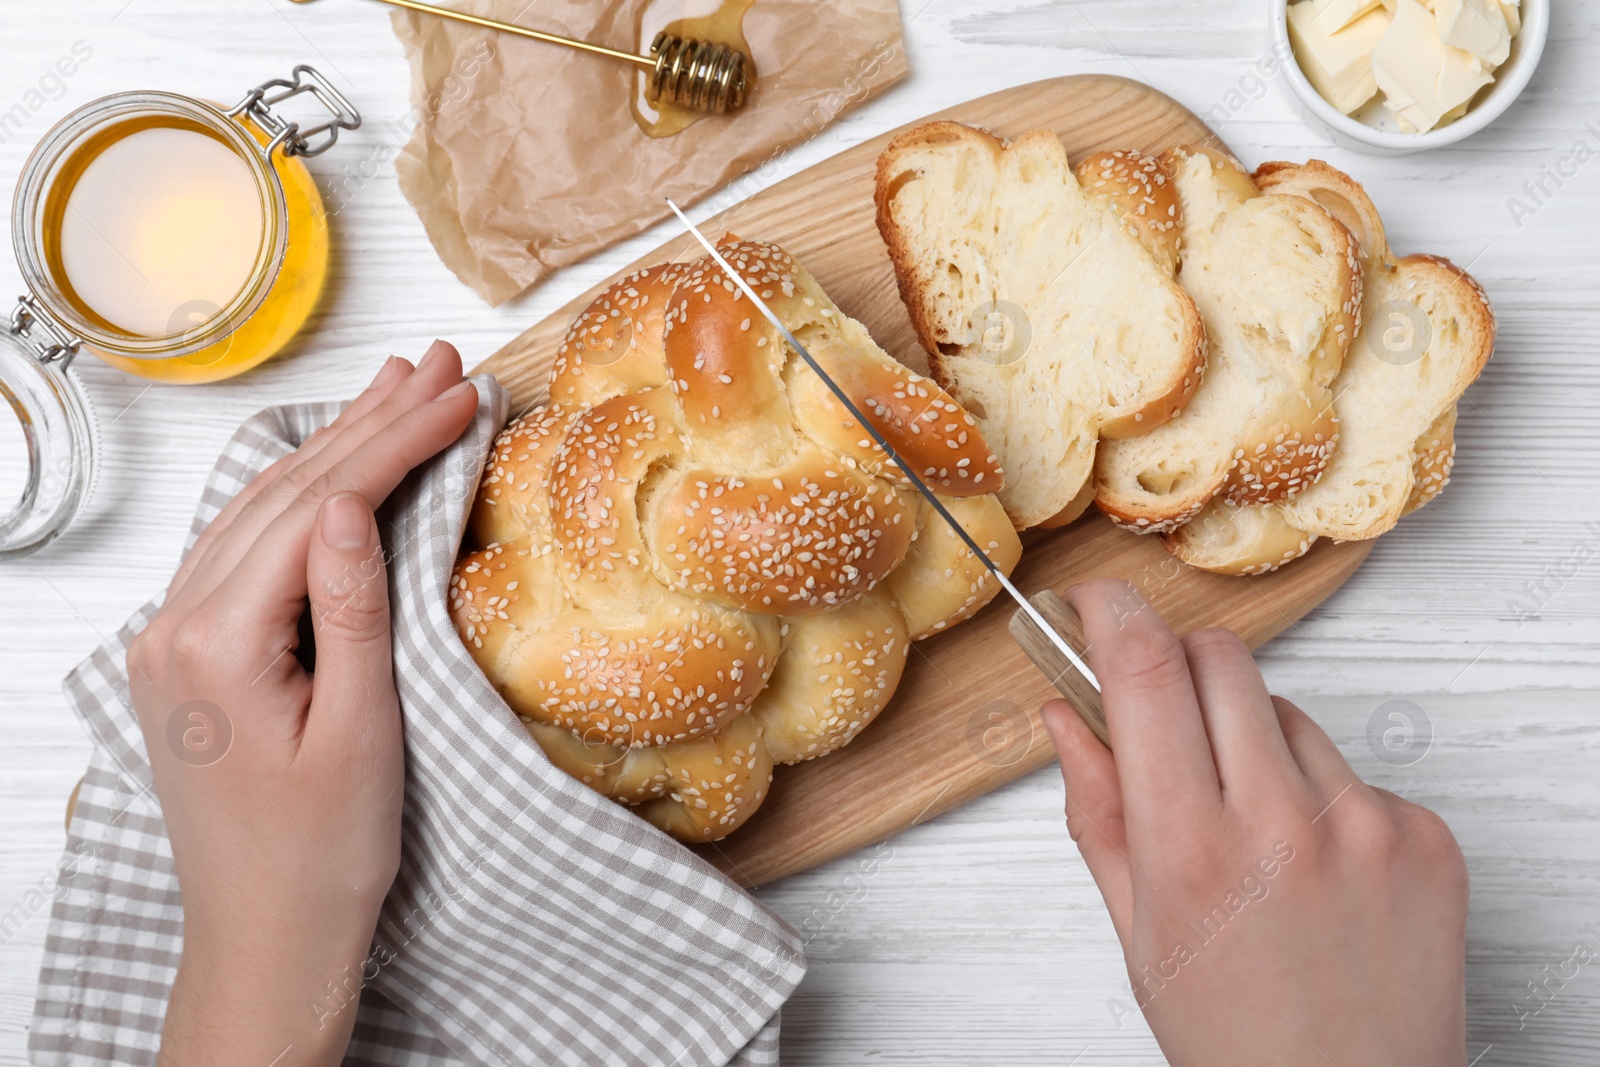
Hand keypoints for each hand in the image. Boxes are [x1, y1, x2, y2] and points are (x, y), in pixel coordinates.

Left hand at [126, 342, 478, 1065]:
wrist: (264, 938)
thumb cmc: (320, 856)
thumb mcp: (361, 734)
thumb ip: (353, 608)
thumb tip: (355, 501)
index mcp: (215, 643)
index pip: (321, 506)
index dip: (398, 442)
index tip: (462, 396)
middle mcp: (175, 626)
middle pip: (284, 490)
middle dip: (371, 422)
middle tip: (441, 366)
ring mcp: (172, 637)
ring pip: (260, 508)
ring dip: (334, 446)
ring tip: (398, 391)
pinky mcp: (188, 651)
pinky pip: (243, 545)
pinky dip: (299, 495)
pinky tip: (333, 466)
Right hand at [1040, 579, 1467, 1066]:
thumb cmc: (1235, 1039)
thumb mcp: (1136, 931)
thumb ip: (1096, 812)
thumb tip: (1066, 716)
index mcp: (1189, 848)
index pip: (1146, 672)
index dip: (1112, 613)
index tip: (1096, 600)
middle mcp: (1281, 823)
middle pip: (1220, 659)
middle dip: (1178, 669)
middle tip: (1166, 725)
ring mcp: (1364, 824)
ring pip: (1284, 710)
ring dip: (1251, 739)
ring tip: (1252, 832)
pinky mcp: (1422, 834)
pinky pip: (1350, 766)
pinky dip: (1318, 793)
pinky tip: (1314, 866)